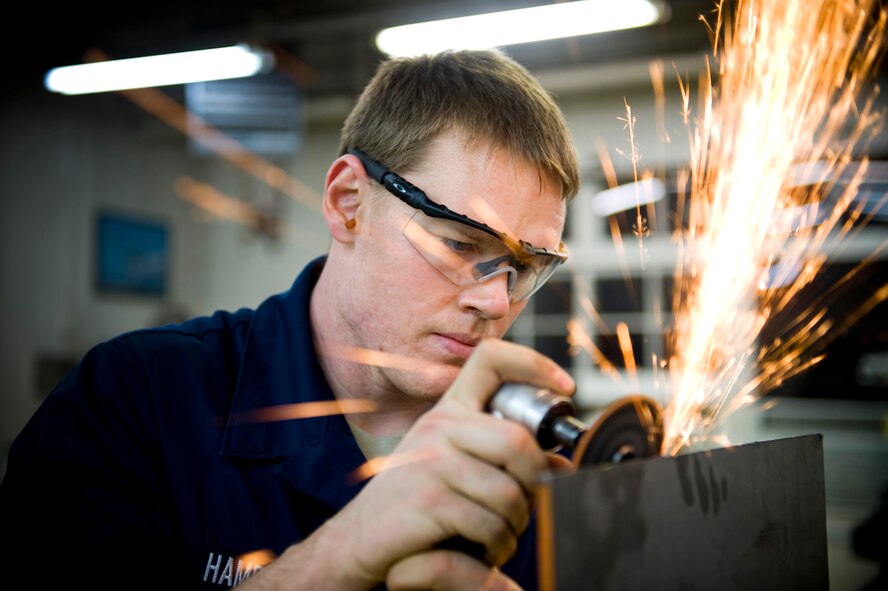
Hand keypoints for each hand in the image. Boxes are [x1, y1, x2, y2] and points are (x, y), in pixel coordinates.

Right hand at [334, 338, 574, 588]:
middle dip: (537, 483)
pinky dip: (497, 546)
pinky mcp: (428, 498)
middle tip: (529, 507)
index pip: (490, 359)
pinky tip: (484, 550)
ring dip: (516, 525)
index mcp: (448, 411)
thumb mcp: (457, 468)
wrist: (361, 539)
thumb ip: (503, 458)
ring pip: (510, 492)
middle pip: (518, 440)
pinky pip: (489, 524)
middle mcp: (439, 425)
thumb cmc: (416, 503)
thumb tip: (561, 463)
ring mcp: (431, 459)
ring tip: (502, 536)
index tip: (565, 387)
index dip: (533, 363)